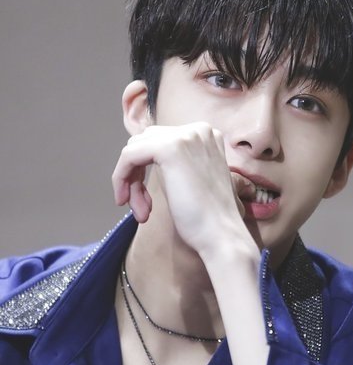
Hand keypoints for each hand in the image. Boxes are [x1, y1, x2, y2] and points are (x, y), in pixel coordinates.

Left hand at [112, 123, 255, 255]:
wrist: (221, 235)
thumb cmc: (208, 218)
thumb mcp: (192, 179)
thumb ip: (175, 163)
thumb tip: (140, 157)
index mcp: (206, 135)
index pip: (159, 141)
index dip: (144, 171)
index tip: (145, 203)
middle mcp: (198, 129)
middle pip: (145, 143)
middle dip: (136, 176)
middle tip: (142, 209)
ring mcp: (185, 136)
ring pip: (135, 149)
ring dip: (130, 182)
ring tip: (141, 211)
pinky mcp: (169, 148)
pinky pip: (128, 155)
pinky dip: (120, 177)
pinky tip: (125, 201)